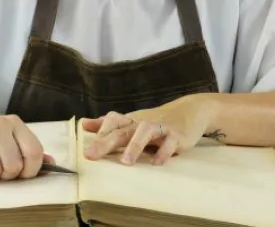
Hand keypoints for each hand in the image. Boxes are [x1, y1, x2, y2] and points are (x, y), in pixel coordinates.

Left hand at [82, 94, 217, 165]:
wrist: (190, 111)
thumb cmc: (156, 121)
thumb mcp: (132, 122)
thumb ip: (109, 125)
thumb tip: (84, 124)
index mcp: (130, 121)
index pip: (112, 122)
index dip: (99, 133)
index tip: (86, 151)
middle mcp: (142, 122)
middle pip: (122, 130)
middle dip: (106, 142)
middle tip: (92, 155)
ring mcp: (159, 127)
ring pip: (145, 131)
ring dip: (134, 146)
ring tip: (125, 162)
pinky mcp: (176, 134)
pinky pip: (169, 142)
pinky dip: (163, 152)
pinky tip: (156, 163)